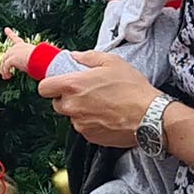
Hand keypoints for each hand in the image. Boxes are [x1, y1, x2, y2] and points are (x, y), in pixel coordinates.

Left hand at [0, 28, 37, 76]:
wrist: (39, 58)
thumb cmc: (40, 59)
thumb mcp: (35, 58)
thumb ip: (33, 60)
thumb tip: (41, 67)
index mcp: (23, 45)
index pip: (15, 38)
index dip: (10, 33)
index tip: (6, 29)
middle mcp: (16, 48)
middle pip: (7, 55)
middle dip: (4, 64)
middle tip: (5, 72)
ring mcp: (12, 53)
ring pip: (4, 62)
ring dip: (4, 70)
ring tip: (6, 77)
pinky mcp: (11, 59)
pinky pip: (5, 67)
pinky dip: (5, 72)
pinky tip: (8, 77)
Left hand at [37, 52, 161, 147]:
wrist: (150, 116)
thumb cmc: (133, 88)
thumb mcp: (111, 62)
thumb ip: (87, 57)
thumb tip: (75, 57)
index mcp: (73, 86)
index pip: (43, 88)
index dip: (50, 85)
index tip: (59, 83)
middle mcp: (72, 107)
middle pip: (56, 103)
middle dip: (67, 98)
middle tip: (86, 92)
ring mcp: (80, 124)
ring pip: (71, 116)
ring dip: (80, 111)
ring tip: (101, 104)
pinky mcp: (90, 137)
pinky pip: (84, 128)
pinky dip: (91, 123)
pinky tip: (107, 115)